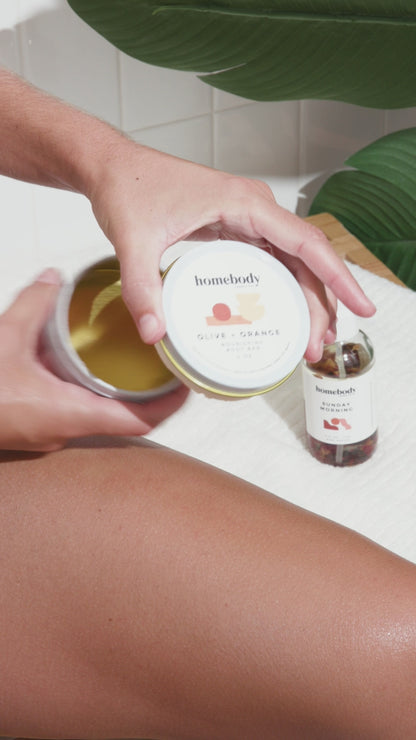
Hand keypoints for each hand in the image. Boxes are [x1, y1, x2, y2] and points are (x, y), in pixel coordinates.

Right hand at [0, 270, 187, 451]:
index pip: (138, 421)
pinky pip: (82, 414)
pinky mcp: (40, 427)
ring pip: (106, 420)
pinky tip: (97, 374)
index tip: (187, 383)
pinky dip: (100, 396)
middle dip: (154, 397)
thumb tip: (54, 277)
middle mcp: (67, 430)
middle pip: (130, 422)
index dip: (169, 405)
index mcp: (68, 414)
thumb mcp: (3, 339)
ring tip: (143, 366)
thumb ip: (33, 304)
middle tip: (170, 366)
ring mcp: (54, 433)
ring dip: (128, 397)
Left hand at [87, 142, 375, 361]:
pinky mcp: (236, 225)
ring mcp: (247, 216)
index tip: (361, 306)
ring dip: (306, 297)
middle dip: (320, 303)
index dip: (338, 278)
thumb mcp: (134, 243)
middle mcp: (254, 207)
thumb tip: (155, 334)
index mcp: (244, 203)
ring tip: (308, 339)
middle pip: (305, 259)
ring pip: (293, 260)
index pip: (306, 243)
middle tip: (315, 347)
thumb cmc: (129, 190)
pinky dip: (284, 286)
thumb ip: (142, 289)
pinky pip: (273, 258)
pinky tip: (284, 314)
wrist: (114, 168)